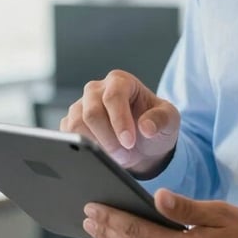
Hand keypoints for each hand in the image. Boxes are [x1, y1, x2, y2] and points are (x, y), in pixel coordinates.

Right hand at [59, 69, 179, 176]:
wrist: (143, 145)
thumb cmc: (155, 127)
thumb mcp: (170, 121)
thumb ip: (162, 119)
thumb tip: (146, 127)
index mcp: (120, 81)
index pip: (113, 97)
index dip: (120, 121)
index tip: (129, 142)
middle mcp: (96, 90)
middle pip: (91, 112)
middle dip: (109, 139)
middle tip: (125, 155)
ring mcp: (80, 106)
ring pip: (76, 125)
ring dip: (96, 146)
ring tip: (116, 156)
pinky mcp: (70, 124)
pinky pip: (67, 136)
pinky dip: (83, 150)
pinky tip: (101, 155)